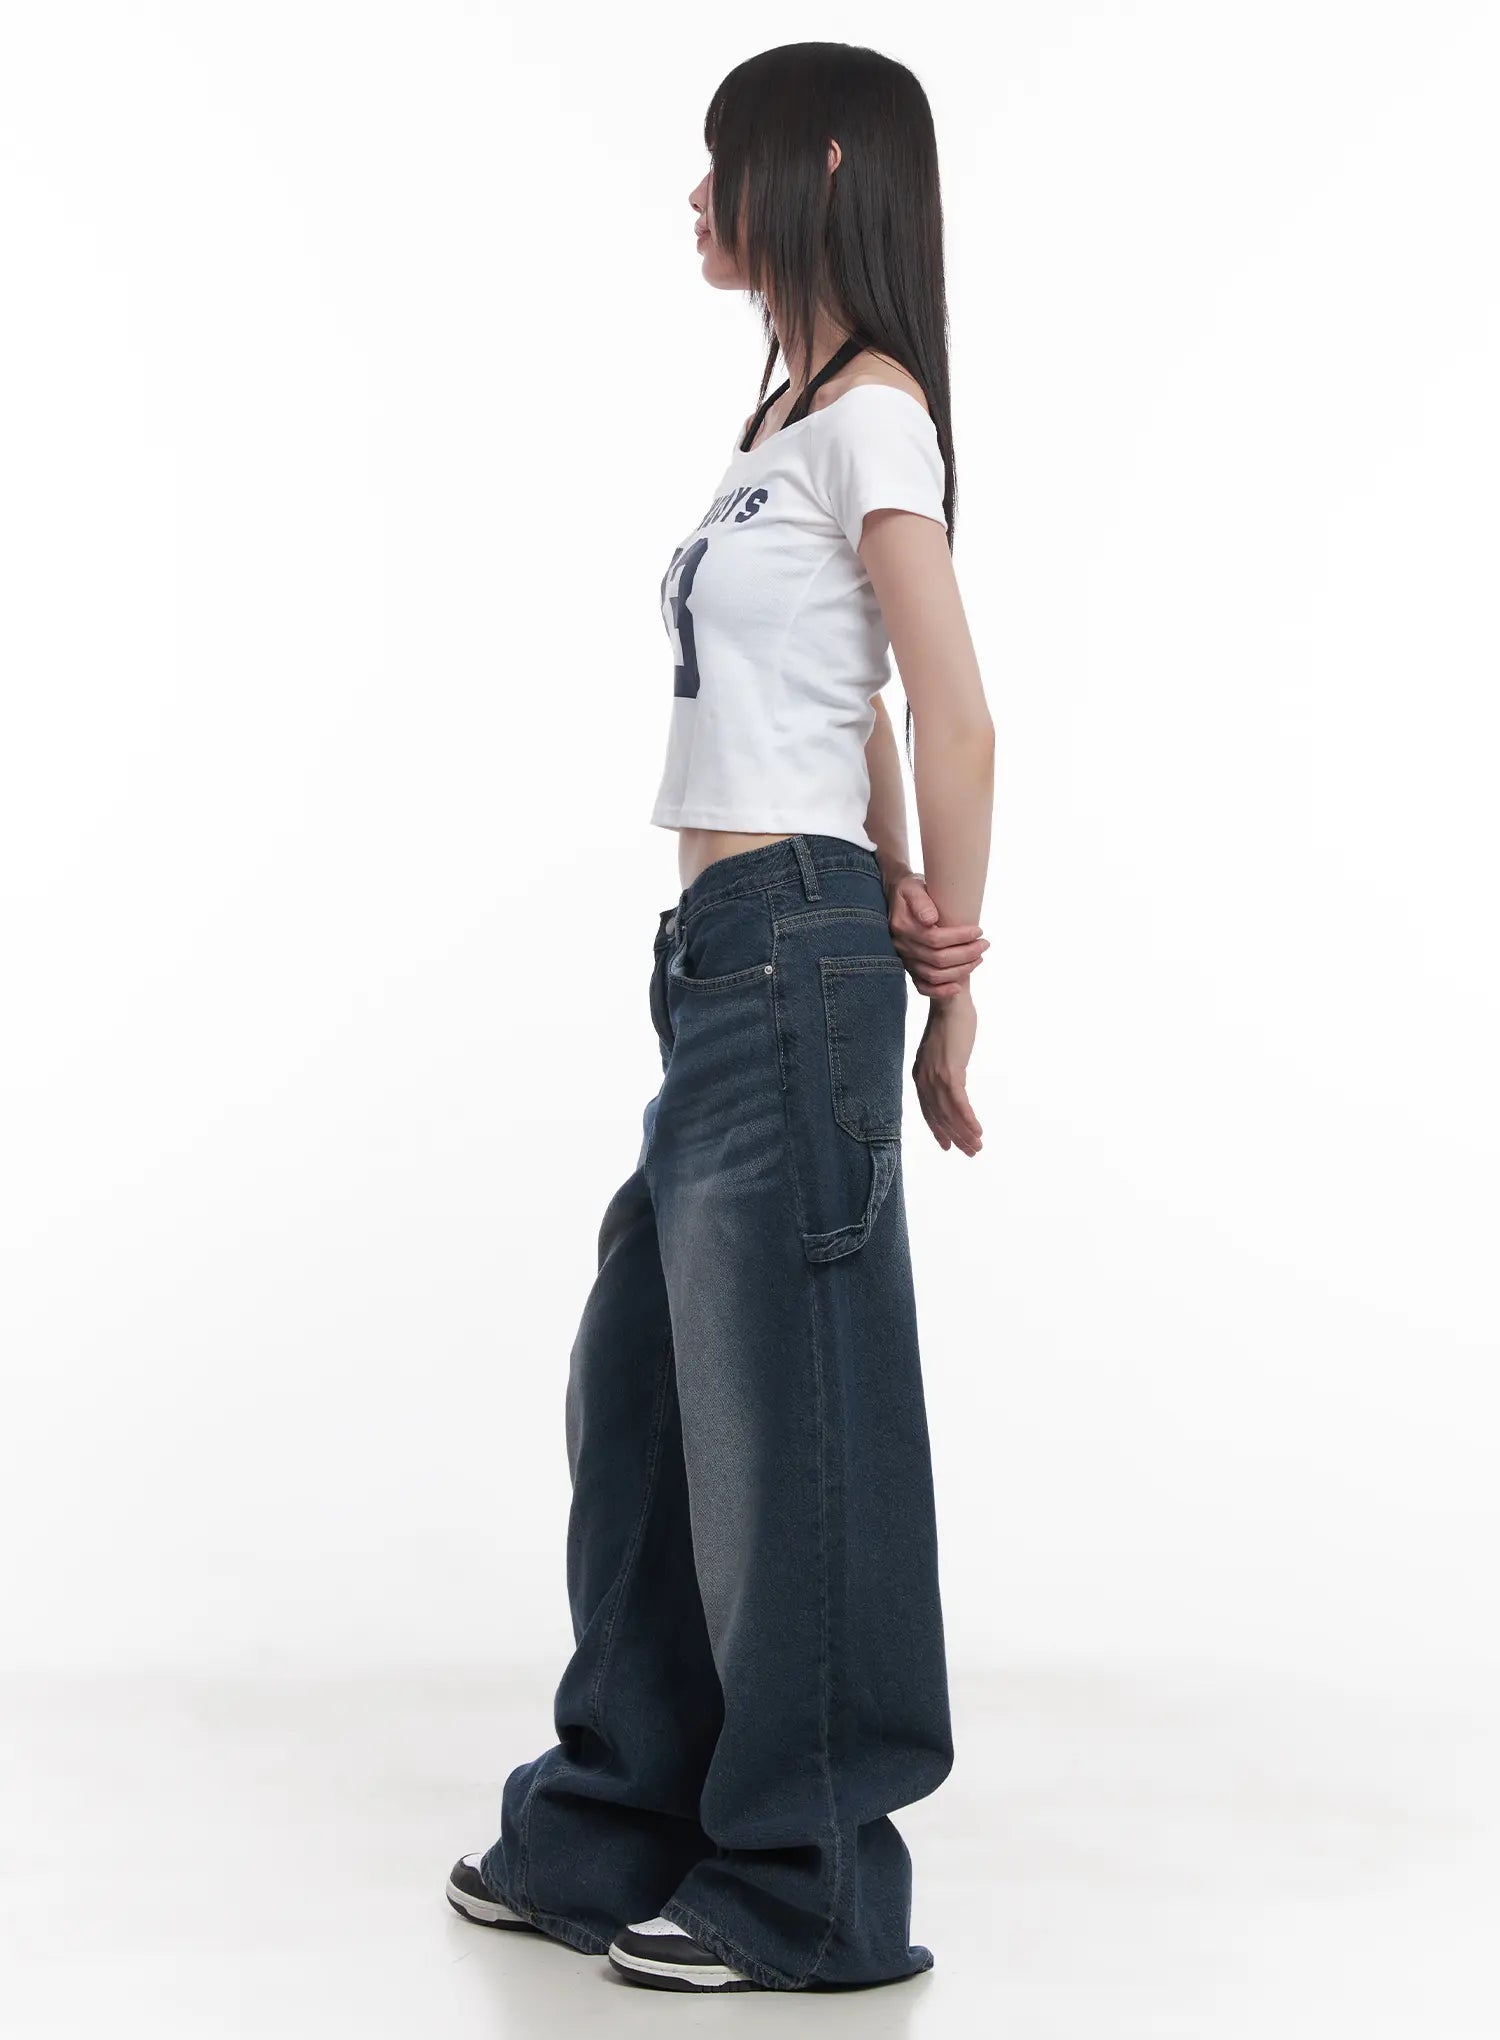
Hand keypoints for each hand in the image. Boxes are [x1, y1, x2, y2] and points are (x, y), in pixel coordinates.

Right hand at [884, 870, 987, 998]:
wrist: (896, 897)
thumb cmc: (910, 890)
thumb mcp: (913, 887)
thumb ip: (921, 902)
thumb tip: (931, 919)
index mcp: (903, 927)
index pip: (935, 938)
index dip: (960, 937)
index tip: (979, 931)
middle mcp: (902, 946)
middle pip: (938, 959)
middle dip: (966, 954)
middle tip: (984, 944)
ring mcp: (905, 959)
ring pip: (933, 975)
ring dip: (960, 970)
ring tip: (978, 958)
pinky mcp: (909, 967)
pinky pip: (922, 986)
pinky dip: (940, 991)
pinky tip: (957, 986)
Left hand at [913, 987, 981, 1154]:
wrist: (951, 999)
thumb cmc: (952, 1022)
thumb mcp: (944, 1051)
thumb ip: (946, 1069)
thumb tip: (955, 1084)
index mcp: (921, 1074)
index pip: (928, 1110)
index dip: (938, 1130)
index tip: (948, 1146)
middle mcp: (924, 1078)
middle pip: (939, 1116)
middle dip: (955, 1137)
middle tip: (971, 1151)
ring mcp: (936, 1075)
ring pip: (949, 1114)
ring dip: (964, 1133)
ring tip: (978, 1146)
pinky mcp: (950, 1070)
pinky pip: (959, 1103)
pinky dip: (968, 1119)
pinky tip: (978, 1130)